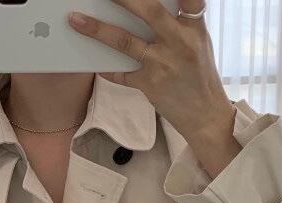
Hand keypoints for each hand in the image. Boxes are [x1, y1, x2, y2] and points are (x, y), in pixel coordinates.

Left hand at [68, 1, 240, 174]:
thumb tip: (147, 8)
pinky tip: (96, 66)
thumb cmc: (199, 76)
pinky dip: (107, 69)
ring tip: (77, 20)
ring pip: (125, 41)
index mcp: (194, 29)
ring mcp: (163, 64)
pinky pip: (121, 74)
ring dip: (98, 30)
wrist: (205, 114)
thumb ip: (180, 23)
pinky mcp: (150, 85)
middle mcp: (179, 42)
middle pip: (149, 11)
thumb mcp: (199, 43)